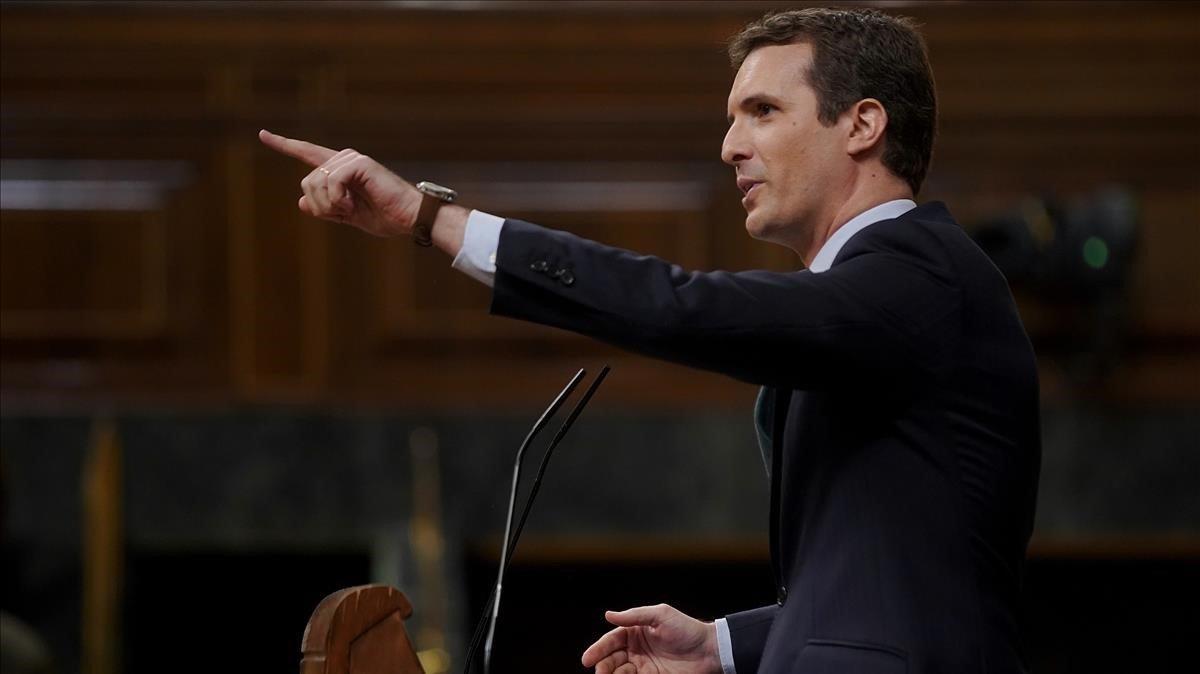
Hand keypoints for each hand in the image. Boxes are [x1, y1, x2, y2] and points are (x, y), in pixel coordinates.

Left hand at [257, 129, 420, 237]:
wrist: (409, 218)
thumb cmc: (385, 216)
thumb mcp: (347, 216)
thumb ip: (325, 208)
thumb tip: (302, 201)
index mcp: (340, 169)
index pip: (307, 153)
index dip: (284, 144)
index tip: (263, 134)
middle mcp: (344, 159)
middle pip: (307, 181)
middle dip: (321, 206)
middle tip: (343, 214)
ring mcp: (352, 159)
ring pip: (316, 182)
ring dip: (330, 205)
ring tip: (351, 210)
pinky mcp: (359, 163)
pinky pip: (330, 182)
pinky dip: (337, 200)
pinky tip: (352, 206)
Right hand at [581, 604, 721, 673]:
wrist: (709, 651)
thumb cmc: (686, 629)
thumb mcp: (660, 615)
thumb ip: (634, 616)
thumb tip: (608, 614)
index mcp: (636, 631)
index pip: (612, 640)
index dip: (598, 649)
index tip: (587, 659)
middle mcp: (637, 649)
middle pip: (612, 658)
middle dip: (603, 665)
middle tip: (600, 672)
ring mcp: (644, 666)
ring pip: (620, 672)